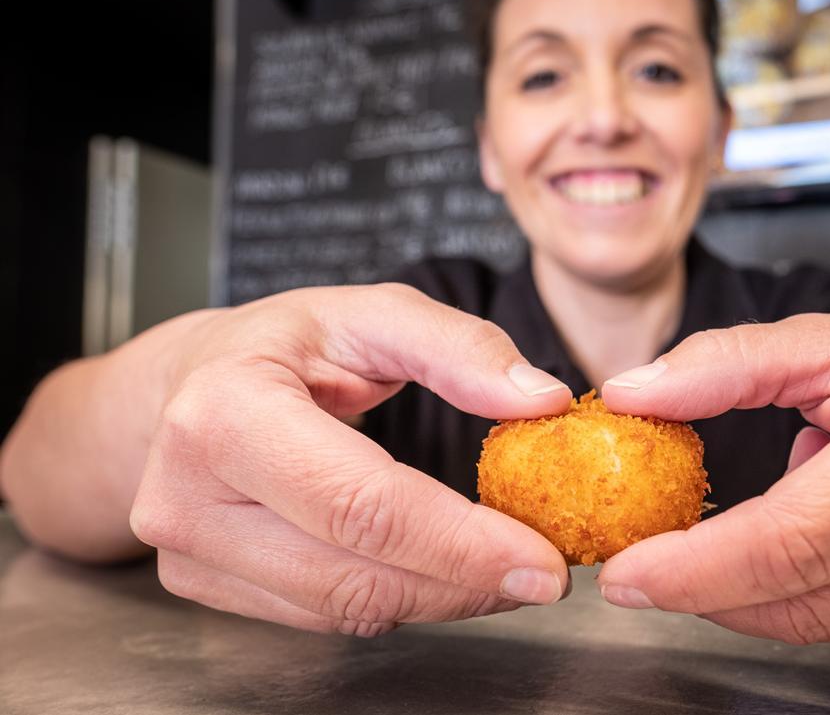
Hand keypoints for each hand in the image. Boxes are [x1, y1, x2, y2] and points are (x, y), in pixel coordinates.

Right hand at [130, 284, 572, 635]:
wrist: (185, 385)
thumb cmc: (283, 345)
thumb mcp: (371, 314)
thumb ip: (462, 348)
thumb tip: (542, 401)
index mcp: (225, 412)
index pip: (360, 504)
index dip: (461, 543)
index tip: (542, 562)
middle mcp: (188, 492)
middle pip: (354, 572)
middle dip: (466, 583)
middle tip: (544, 573)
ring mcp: (186, 550)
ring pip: (342, 607)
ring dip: (440, 598)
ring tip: (502, 566)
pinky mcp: (200, 584)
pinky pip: (320, 614)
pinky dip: (395, 599)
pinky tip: (438, 570)